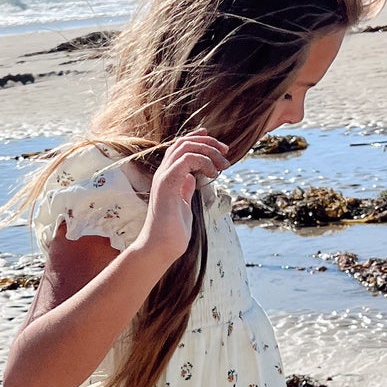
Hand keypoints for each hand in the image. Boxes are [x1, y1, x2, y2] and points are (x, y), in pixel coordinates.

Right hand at [138, 132, 228, 266]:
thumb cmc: (172, 231)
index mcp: (167, 177)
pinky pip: (186, 160)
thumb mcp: (184, 206)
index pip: (180, 148)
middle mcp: (163, 173)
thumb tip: (192, 178)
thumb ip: (185, 189)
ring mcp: (163, 177)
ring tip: (223, 164)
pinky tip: (213, 173)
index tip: (218, 144)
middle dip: (207, 142)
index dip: (198, 139)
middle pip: (183, 142)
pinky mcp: (167, 184)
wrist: (161, 247)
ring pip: (184, 147)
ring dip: (208, 150)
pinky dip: (203, 161)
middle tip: (226, 151)